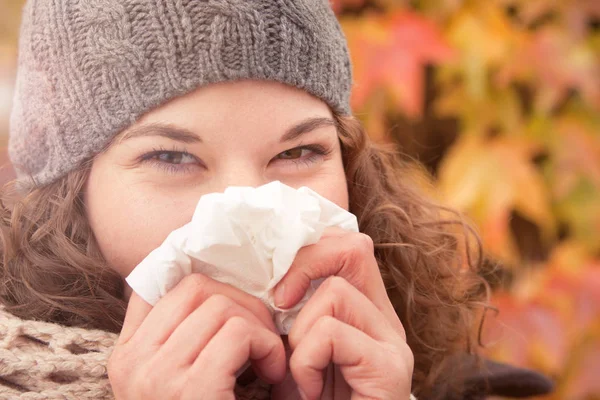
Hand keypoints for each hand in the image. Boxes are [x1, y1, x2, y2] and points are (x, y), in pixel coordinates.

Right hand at [108, 274, 285, 399]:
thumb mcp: (178, 377)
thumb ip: (184, 338)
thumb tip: (216, 284)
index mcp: (127, 356)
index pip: (165, 285)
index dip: (212, 288)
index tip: (239, 312)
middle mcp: (133, 362)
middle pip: (198, 288)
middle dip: (243, 304)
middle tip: (262, 337)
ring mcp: (157, 376)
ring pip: (223, 307)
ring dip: (260, 329)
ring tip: (266, 362)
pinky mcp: (192, 389)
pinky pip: (239, 334)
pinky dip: (268, 348)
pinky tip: (272, 375)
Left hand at [272, 229, 412, 399]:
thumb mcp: (295, 354)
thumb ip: (292, 320)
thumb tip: (264, 284)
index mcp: (364, 313)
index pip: (348, 246)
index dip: (310, 254)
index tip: (280, 293)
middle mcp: (384, 321)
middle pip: (352, 248)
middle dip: (306, 268)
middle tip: (281, 306)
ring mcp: (391, 343)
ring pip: (333, 293)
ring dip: (299, 334)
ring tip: (300, 373)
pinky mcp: (390, 368)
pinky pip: (331, 334)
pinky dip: (305, 361)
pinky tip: (309, 391)